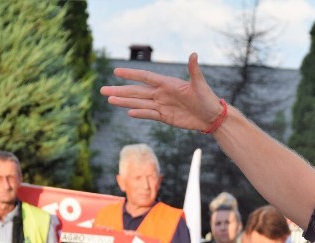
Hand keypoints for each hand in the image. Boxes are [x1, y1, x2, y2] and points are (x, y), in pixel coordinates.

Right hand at [101, 53, 223, 132]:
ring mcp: (162, 105)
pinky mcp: (165, 117)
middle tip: (102, 89)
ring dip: (124, 101)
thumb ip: (194, 71)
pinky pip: (149, 114)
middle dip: (120, 90)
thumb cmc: (208, 99)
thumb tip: (193, 54)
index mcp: (168, 83)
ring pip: (139, 103)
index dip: (131, 74)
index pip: (145, 77)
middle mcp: (162, 93)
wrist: (212, 117)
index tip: (116, 71)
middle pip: (137, 91)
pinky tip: (128, 112)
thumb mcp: (200, 85)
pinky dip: (139, 113)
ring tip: (109, 99)